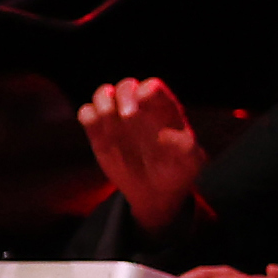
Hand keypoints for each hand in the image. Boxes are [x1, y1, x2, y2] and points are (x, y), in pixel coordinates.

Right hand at [79, 77, 204, 227]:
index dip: (146, 90)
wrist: (156, 191)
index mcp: (164, 110)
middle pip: (127, 86)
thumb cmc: (178, 171)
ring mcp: (118, 118)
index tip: (144, 103)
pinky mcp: (100, 132)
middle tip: (128, 116)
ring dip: (103, 100)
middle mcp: (140, 109)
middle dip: (125, 95)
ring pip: (104, 93)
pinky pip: (87, 112)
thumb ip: (185, 147)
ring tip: (109, 116)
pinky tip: (99, 132)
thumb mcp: (191, 162)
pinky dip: (88, 115)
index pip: (152, 87)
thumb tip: (165, 135)